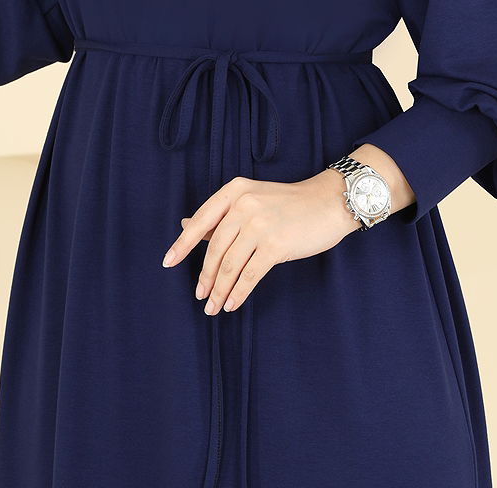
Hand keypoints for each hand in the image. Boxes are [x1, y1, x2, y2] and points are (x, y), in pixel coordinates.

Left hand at [161, 171, 359, 314]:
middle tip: (200, 295)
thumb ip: (220, 215)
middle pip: (214, 248)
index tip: (168, 262)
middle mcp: (244, 205)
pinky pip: (249, 275)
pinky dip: (237, 293)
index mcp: (235, 191)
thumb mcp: (252, 200)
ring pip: (229, 265)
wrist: (328, 203)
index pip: (201, 220)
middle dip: (205, 276)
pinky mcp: (276, 245)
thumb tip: (186, 226)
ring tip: (213, 306)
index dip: (182, 244)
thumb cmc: (288, 205)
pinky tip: (232, 304)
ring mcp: (260, 224)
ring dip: (219, 290)